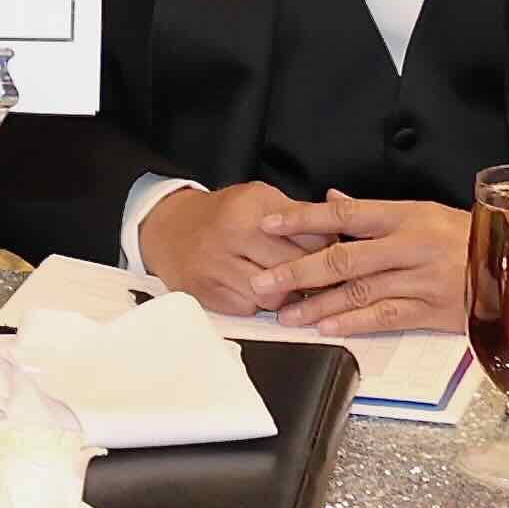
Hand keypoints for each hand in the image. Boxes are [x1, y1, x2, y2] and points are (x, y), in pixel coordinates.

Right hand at [134, 180, 343, 315]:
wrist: (168, 228)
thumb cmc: (222, 214)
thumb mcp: (260, 198)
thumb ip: (299, 215)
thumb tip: (340, 236)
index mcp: (250, 209)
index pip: (308, 237)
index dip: (328, 249)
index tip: (337, 256)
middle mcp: (231, 236)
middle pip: (293, 268)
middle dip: (312, 277)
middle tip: (322, 279)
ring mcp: (215, 267)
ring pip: (272, 297)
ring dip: (287, 296)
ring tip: (290, 288)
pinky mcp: (205, 293)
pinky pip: (248, 309)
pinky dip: (259, 304)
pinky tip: (260, 292)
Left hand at [264, 194, 475, 336]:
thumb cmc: (468, 237)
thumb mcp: (424, 212)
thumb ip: (373, 211)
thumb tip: (331, 198)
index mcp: (406, 215)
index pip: (345, 213)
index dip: (304, 218)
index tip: (269, 222)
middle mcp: (410, 245)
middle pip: (344, 257)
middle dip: (298, 270)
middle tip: (263, 281)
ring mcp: (420, 279)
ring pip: (358, 291)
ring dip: (317, 304)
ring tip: (286, 313)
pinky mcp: (430, 310)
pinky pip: (384, 316)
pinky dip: (352, 321)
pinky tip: (325, 326)